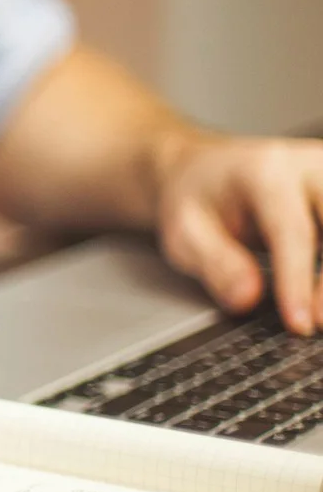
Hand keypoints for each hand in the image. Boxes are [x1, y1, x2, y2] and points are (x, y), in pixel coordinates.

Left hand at [154, 133, 322, 333]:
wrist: (204, 170)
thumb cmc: (196, 200)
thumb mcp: (183, 232)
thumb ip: (215, 265)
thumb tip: (247, 299)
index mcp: (265, 172)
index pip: (293, 230)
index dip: (298, 281)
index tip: (300, 324)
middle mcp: (310, 167)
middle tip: (318, 322)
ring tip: (320, 313)